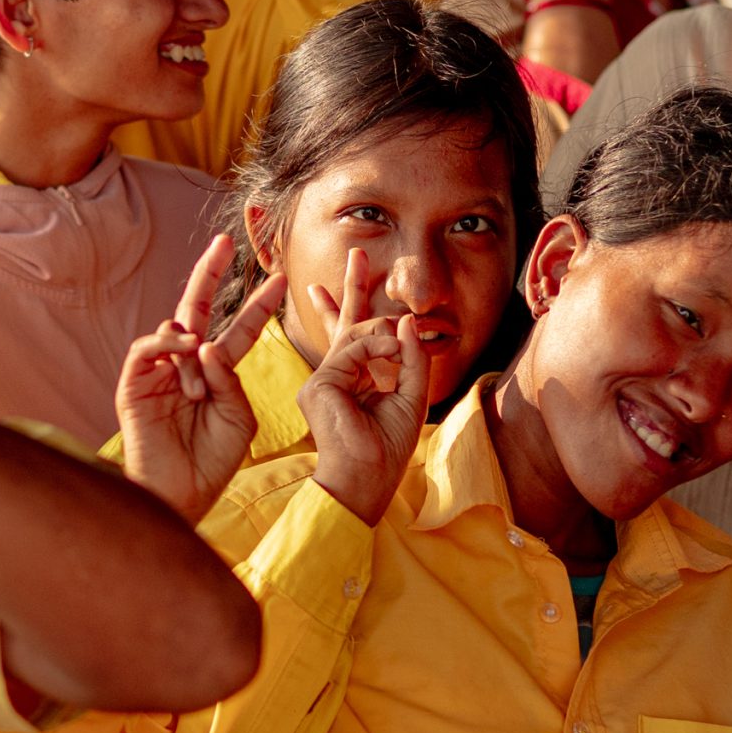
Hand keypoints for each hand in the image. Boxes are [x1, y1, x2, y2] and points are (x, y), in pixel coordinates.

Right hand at [117, 234, 288, 521]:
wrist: (182, 493)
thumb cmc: (213, 460)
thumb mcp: (239, 416)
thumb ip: (230, 379)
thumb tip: (204, 345)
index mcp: (217, 372)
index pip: (240, 329)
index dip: (259, 304)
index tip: (282, 279)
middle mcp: (187, 364)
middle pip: (197, 307)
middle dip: (210, 273)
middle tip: (224, 242)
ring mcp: (159, 371)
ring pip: (176, 332)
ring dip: (193, 352)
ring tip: (198, 388)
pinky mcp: (134, 383)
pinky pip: (146, 347)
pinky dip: (165, 342)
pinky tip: (181, 347)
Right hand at [297, 247, 428, 525]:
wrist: (367, 478)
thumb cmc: (388, 449)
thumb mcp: (412, 397)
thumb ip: (411, 358)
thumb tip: (406, 320)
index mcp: (355, 381)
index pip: (354, 339)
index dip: (355, 310)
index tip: (369, 290)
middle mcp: (335, 377)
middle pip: (345, 323)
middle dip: (353, 287)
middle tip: (358, 254)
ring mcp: (323, 380)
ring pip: (358, 335)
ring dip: (386, 336)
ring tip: (399, 345)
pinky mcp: (319, 384)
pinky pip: (353, 349)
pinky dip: (378, 348)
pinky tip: (390, 355)